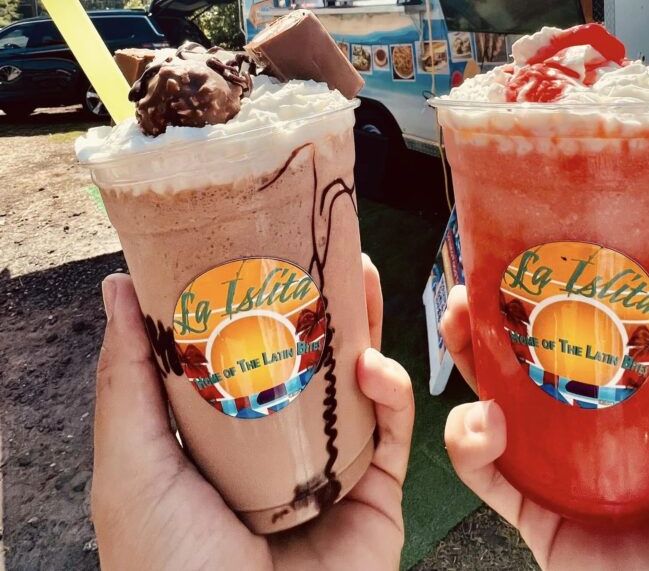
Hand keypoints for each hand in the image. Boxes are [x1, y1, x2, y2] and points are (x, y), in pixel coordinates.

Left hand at [92, 254, 413, 570]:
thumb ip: (128, 378)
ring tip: (364, 273)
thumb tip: (120, 287)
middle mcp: (279, 445)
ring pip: (359, 381)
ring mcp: (330, 468)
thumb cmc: (169, 568)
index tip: (265, 246)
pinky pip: (392, 430)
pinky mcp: (375, 493)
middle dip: (324, 299)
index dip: (260, 297)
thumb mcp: (133, 466)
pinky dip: (392, 391)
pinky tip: (374, 365)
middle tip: (330, 245)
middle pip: (311, 357)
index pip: (248, 350)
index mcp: (222, 435)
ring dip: (367, 324)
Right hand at [442, 239, 648, 569]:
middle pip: (516, 360)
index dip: (532, 289)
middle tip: (466, 287)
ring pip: (489, 404)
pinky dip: (469, 443)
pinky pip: (485, 474)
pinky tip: (484, 421)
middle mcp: (587, 421)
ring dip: (463, 363)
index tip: (510, 253)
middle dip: (482, 319)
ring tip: (457, 329)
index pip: (566, 325)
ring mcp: (558, 467)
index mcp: (630, 385)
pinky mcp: (537, 515)